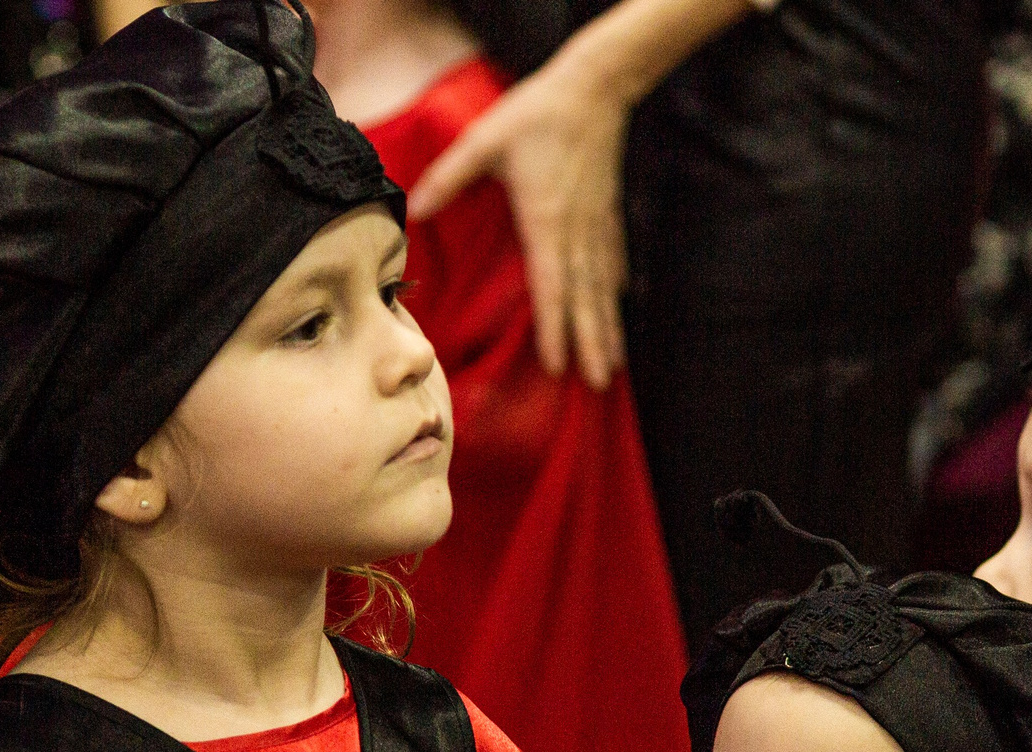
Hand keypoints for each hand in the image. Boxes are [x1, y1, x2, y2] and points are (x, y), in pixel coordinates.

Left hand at [413, 51, 630, 388]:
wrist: (593, 87)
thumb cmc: (535, 113)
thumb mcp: (485, 140)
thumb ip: (450, 176)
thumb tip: (414, 209)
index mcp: (546, 220)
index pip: (551, 287)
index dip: (554, 329)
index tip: (556, 365)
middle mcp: (576, 232)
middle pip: (585, 300)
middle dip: (590, 344)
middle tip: (595, 385)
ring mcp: (596, 226)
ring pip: (602, 289)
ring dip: (606, 329)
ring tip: (610, 366)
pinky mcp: (606, 215)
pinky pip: (611, 263)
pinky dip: (613, 292)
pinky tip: (616, 309)